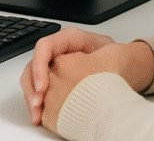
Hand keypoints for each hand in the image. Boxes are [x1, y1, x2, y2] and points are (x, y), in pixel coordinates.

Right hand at [20, 28, 153, 128]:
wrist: (122, 68)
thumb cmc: (115, 59)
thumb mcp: (110, 52)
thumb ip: (101, 55)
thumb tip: (97, 65)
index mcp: (68, 38)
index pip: (45, 47)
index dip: (40, 66)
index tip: (43, 87)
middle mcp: (57, 51)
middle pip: (34, 63)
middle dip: (31, 85)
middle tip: (36, 104)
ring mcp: (53, 65)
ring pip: (32, 77)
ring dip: (30, 95)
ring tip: (36, 114)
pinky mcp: (54, 80)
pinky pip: (38, 88)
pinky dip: (36, 102)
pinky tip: (39, 115)